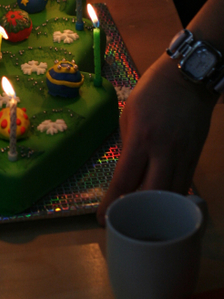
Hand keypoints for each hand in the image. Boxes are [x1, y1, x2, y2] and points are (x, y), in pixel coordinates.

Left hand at [97, 54, 216, 224]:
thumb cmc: (151, 91)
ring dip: (155, 209)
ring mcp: (183, 155)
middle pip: (153, 195)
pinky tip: (160, 204)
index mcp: (141, 138)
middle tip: (122, 221)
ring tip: (139, 217)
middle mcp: (164, 151)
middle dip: (136, 212)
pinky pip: (184, 186)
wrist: (187, 78)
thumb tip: (126, 173)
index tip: (102, 218)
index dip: (112, 203)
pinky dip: (170, 197)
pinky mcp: (195, 157)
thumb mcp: (128, 114)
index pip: (125, 180)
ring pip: (172, 195)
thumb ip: (127, 145)